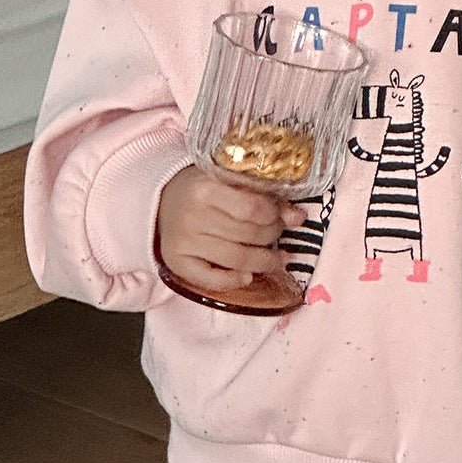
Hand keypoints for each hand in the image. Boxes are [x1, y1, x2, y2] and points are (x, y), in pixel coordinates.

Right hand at [157, 166, 304, 294]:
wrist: (162, 200)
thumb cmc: (203, 189)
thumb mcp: (229, 181)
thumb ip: (263, 197)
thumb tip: (299, 217)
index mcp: (204, 189)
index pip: (250, 208)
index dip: (273, 215)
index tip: (280, 215)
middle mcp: (191, 216)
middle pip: (246, 234)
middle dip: (271, 236)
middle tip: (279, 234)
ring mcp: (183, 242)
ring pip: (235, 259)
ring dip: (264, 262)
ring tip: (277, 260)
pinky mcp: (176, 263)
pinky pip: (210, 279)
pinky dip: (233, 281)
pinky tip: (248, 276)